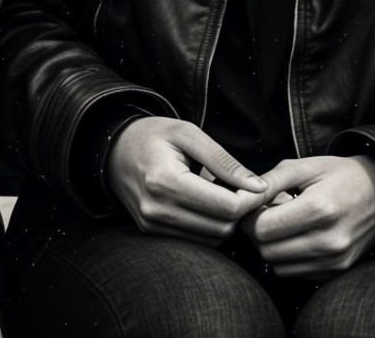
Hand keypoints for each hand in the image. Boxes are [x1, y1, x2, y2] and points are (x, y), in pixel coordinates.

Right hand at [106, 117, 268, 243]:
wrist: (113, 149)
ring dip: (228, 221)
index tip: (262, 185)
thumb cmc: (153, 135)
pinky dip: (211, 225)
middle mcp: (156, 210)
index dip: (252, 199)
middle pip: (222, 228)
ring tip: (227, 194)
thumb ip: (224, 161)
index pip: (226, 207)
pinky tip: (210, 204)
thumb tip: (259, 187)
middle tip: (248, 189)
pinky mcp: (152, 232)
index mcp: (165, 181)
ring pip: (212, 239)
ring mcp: (152, 225)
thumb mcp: (189, 133)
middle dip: (243, 211)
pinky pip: (196, 240)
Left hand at [240, 155, 374, 280]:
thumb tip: (239, 198)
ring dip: (272, 246)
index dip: (249, 217)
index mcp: (319, 209)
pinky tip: (298, 235)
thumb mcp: (304, 166)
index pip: (261, 229)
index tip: (254, 204)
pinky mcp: (336, 270)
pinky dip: (287, 257)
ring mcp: (334, 260)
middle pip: (266, 250)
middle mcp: (328, 241)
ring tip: (285, 223)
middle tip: (267, 212)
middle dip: (257, 232)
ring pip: (277, 266)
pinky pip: (294, 273)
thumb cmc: (339, 175)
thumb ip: (269, 181)